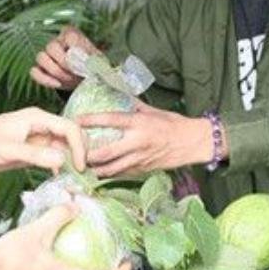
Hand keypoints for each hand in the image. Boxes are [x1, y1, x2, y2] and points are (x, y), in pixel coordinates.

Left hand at [0, 107, 86, 173]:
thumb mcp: (7, 150)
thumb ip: (35, 155)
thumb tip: (62, 160)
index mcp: (37, 118)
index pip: (69, 128)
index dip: (79, 146)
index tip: (80, 166)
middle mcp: (40, 126)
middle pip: (71, 135)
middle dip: (80, 152)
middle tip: (84, 173)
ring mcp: (36, 139)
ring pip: (63, 147)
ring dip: (71, 160)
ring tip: (76, 178)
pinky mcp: (31, 151)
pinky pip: (52, 157)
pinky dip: (60, 166)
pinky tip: (60, 178)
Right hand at [30, 26, 100, 90]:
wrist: (85, 79)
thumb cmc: (91, 66)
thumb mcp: (97, 61)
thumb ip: (91, 59)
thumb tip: (84, 61)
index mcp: (72, 35)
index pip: (69, 36)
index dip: (75, 51)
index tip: (83, 63)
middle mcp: (56, 41)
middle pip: (51, 47)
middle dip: (63, 63)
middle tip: (75, 73)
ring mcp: (46, 54)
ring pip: (40, 57)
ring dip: (55, 71)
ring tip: (69, 80)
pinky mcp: (40, 69)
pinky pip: (34, 71)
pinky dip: (45, 79)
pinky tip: (58, 84)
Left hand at [78, 101, 213, 176]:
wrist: (193, 142)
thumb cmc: (174, 124)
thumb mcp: (153, 111)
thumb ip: (134, 106)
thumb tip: (119, 96)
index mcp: (139, 123)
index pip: (111, 120)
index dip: (91, 120)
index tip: (77, 120)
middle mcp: (137, 142)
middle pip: (105, 153)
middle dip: (87, 154)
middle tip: (76, 152)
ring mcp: (140, 158)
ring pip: (111, 169)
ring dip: (95, 168)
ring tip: (84, 166)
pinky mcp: (143, 170)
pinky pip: (122, 174)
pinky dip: (110, 174)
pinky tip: (101, 172)